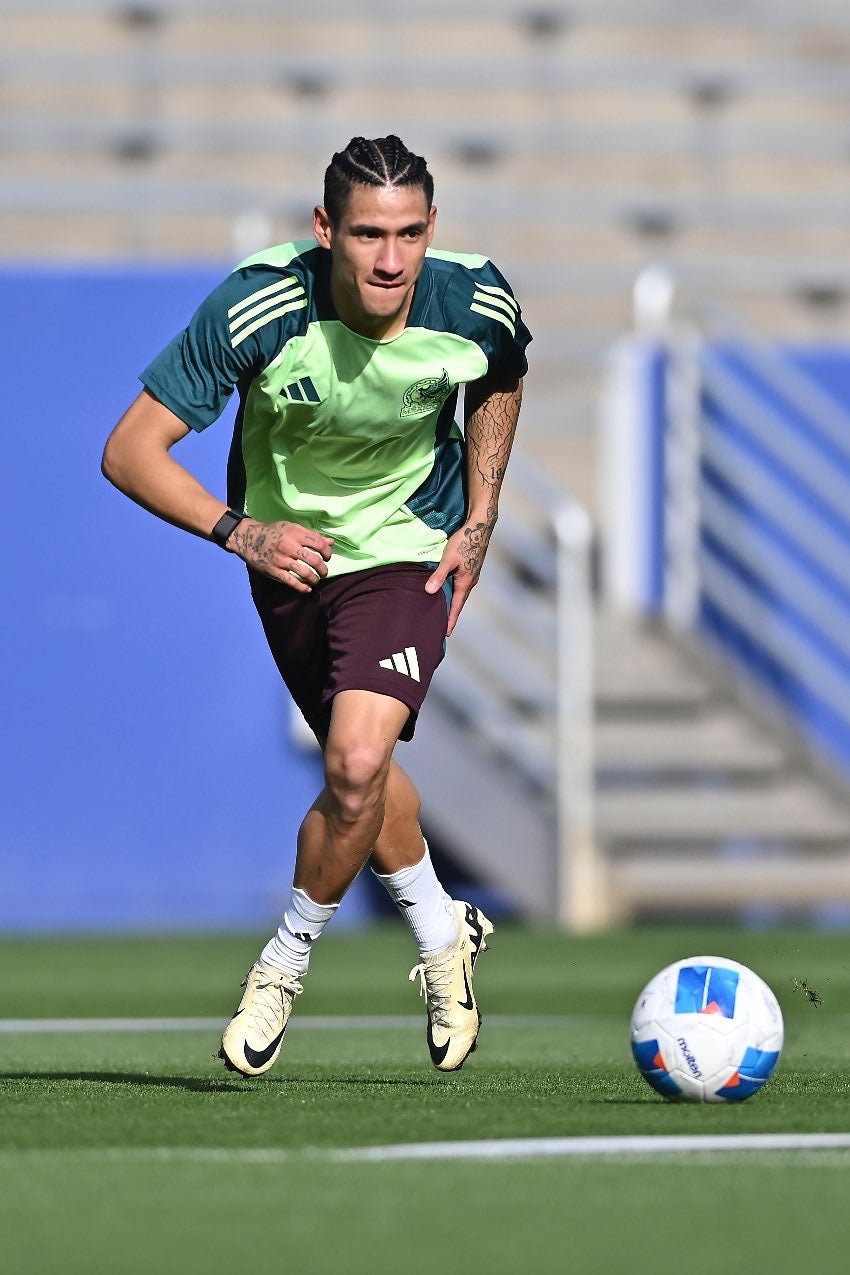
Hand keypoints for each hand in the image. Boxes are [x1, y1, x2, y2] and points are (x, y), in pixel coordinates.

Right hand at [229, 518, 333, 591]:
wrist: (249, 538)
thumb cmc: (274, 532)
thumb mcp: (292, 527)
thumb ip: (311, 535)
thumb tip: (331, 542)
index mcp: (295, 533)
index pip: (319, 544)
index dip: (327, 552)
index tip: (327, 557)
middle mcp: (289, 546)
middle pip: (314, 560)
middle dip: (323, 569)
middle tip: (324, 572)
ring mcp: (281, 559)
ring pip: (305, 573)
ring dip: (315, 579)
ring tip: (316, 580)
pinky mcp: (274, 570)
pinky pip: (292, 582)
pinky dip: (302, 588)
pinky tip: (307, 589)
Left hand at [425, 519, 491, 635]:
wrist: (480, 526)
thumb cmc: (464, 541)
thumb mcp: (448, 559)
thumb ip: (438, 576)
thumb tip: (428, 592)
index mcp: (465, 583)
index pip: (456, 607)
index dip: (450, 620)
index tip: (446, 634)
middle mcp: (470, 581)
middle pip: (459, 602)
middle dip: (451, 614)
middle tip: (441, 626)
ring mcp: (472, 574)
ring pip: (460, 593)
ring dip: (452, 602)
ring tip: (442, 610)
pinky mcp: (470, 567)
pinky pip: (460, 584)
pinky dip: (453, 591)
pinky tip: (446, 590)